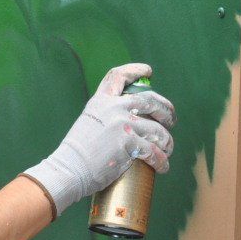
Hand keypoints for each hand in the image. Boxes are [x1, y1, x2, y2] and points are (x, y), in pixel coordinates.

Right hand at [23, 62, 175, 216]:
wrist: (69, 168)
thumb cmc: (76, 153)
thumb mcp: (88, 123)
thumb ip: (105, 117)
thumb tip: (124, 123)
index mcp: (100, 101)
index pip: (118, 76)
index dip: (135, 70)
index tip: (148, 71)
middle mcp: (113, 108)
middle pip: (150, 101)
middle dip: (165, 109)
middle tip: (170, 119)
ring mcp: (123, 125)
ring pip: (157, 129)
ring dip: (166, 140)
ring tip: (167, 149)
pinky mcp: (130, 144)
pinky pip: (154, 151)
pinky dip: (161, 160)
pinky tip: (162, 167)